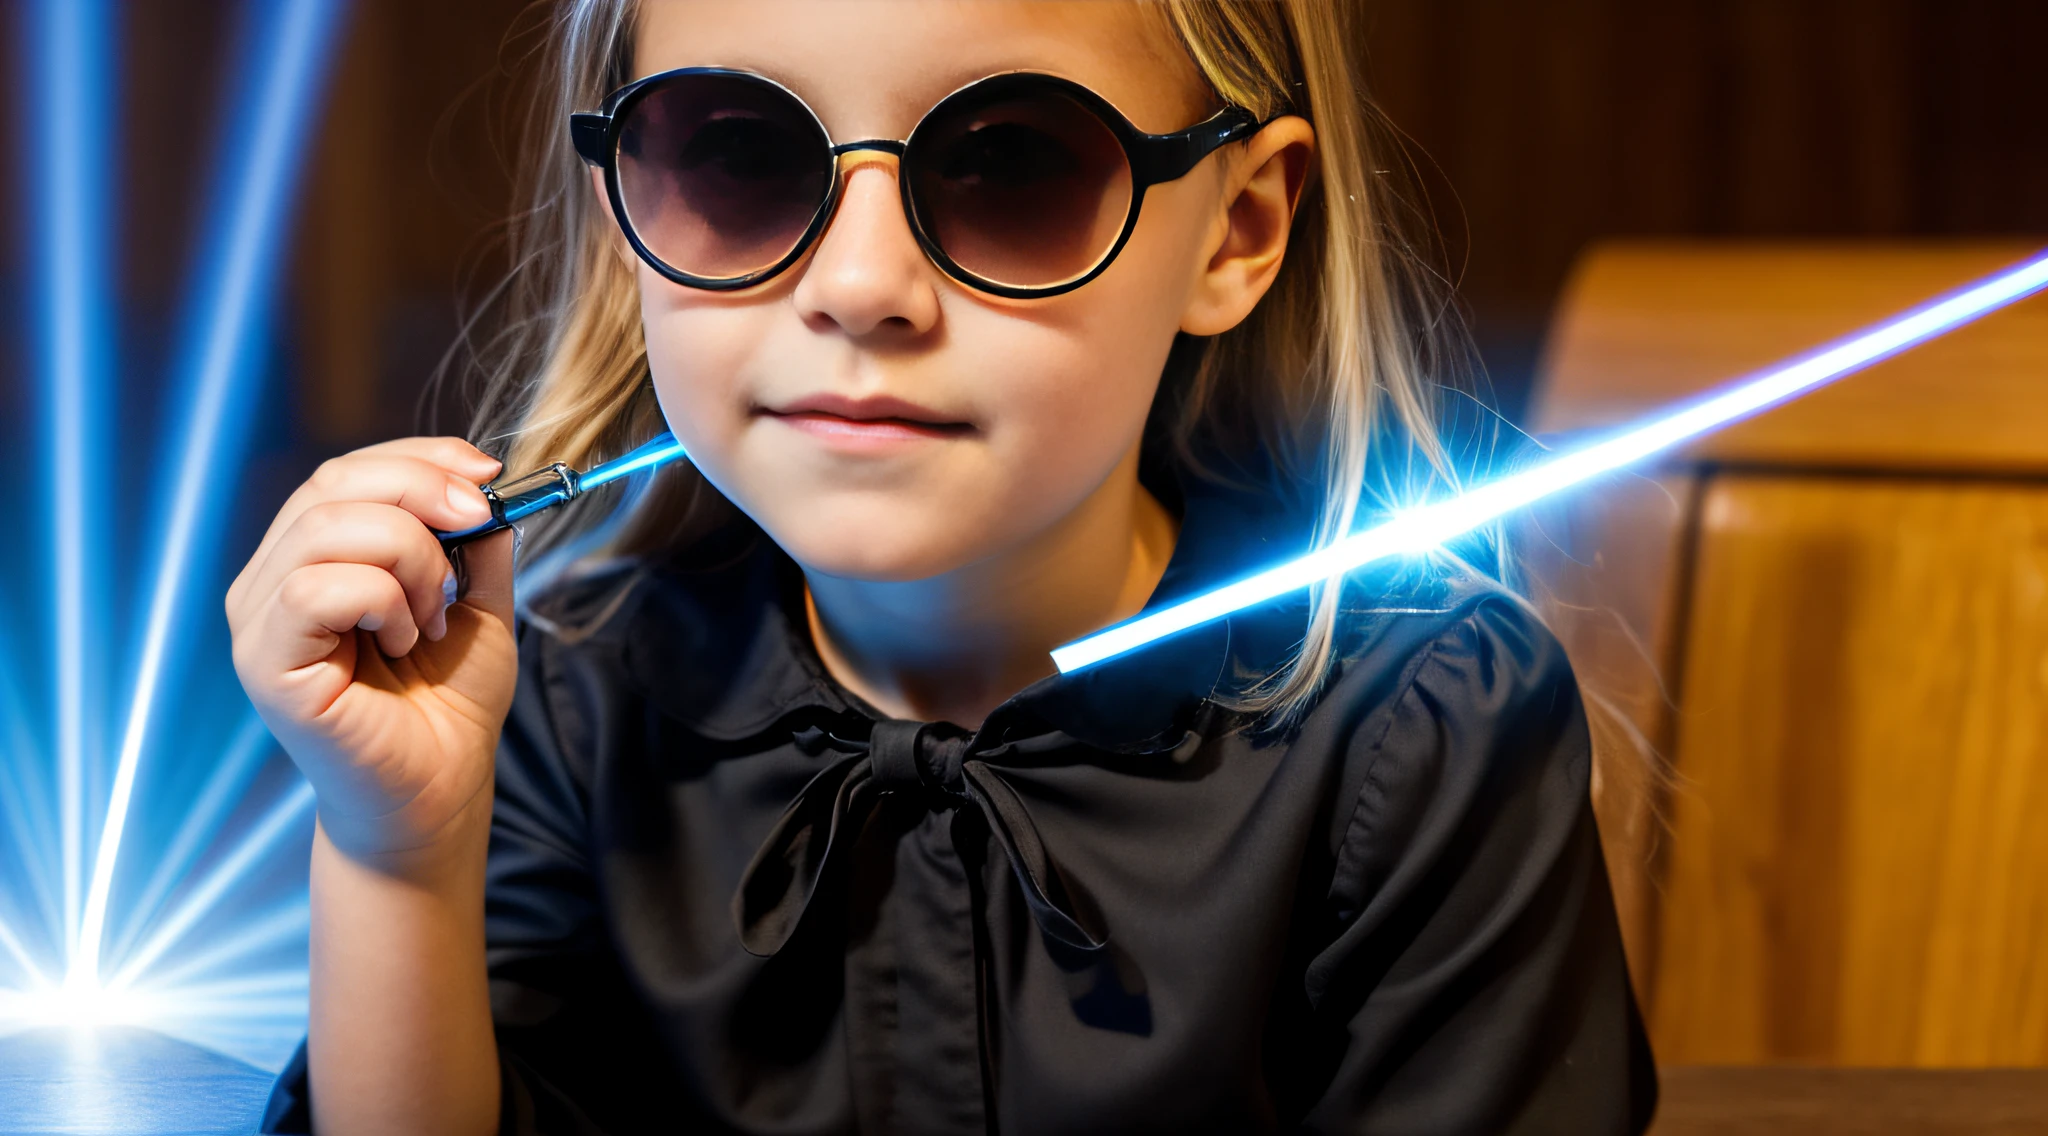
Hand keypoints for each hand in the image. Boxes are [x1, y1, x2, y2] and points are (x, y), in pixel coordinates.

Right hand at [228, 437, 515, 868]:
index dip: (418, 458)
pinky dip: (380, 601)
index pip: (345, 472)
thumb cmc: (447, 703)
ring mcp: (259, 620)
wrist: (440, 788)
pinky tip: (401, 640)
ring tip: (434, 615)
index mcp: (314, 557)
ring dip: (410, 557)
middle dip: (422, 490)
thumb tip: (484, 484)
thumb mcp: (478, 603)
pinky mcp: (264, 661)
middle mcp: (272, 580)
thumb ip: (476, 541)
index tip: (488, 474)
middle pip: (332, 484)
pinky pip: (313, 588)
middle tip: (479, 523)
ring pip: (327, 528)